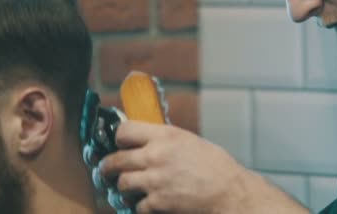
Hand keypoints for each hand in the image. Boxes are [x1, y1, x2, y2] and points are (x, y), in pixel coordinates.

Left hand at [99, 121, 308, 213]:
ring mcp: (155, 180)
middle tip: (107, 170)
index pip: (124, 130)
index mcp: (165, 135)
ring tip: (130, 188)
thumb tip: (147, 142)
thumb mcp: (190, 141)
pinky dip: (141, 206)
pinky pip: (137, 205)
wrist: (228, 190)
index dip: (119, 138)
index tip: (120, 144)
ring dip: (125, 187)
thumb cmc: (215, 165)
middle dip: (109, 167)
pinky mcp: (158, 202)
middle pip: (115, 160)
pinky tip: (149, 202)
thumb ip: (166, 140)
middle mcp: (156, 155)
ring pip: (122, 183)